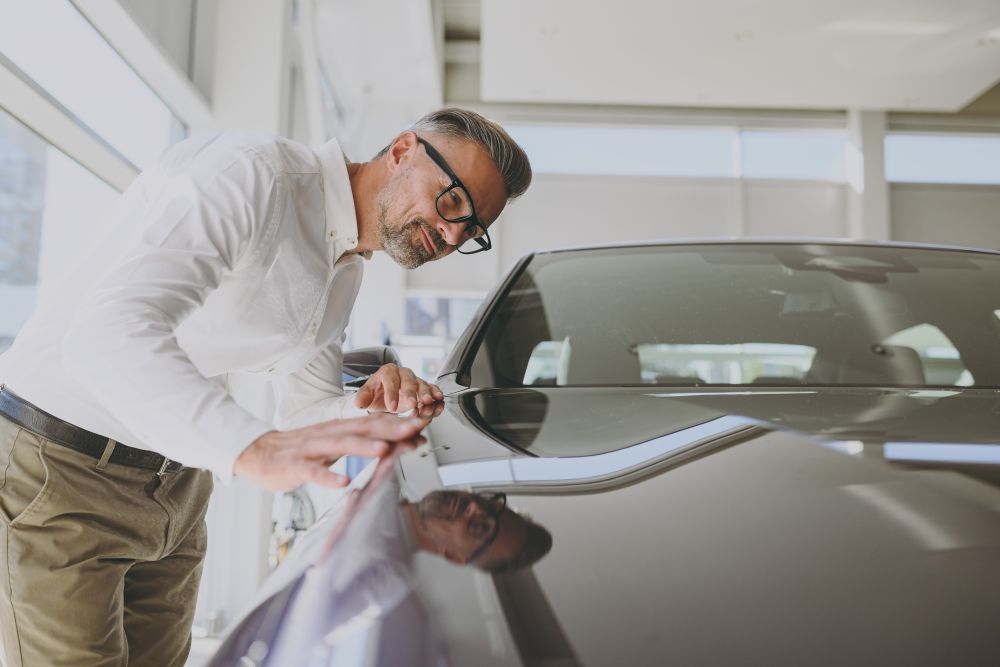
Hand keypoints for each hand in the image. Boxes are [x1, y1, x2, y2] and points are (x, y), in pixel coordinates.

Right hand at [233, 414, 426, 491]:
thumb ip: (363, 444)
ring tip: (384, 450)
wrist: (258, 453)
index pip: (374, 423)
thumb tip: (399, 444)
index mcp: (340, 429)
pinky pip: (313, 471)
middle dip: (390, 428)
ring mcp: (311, 449)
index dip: (399, 422)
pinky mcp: (295, 466)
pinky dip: (328, 477)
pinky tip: (343, 482)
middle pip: (362, 428)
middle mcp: (329, 435)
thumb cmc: (302, 450)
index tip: (424, 423)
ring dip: (363, 446)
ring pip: (340, 445)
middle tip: (415, 428)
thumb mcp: (335, 446)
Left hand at [353, 363, 443, 413]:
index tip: (391, 407)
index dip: (391, 393)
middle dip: (411, 393)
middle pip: (409, 381)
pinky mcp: (424, 389)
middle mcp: (403, 374)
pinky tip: (438, 404)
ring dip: (427, 395)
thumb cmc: (378, 393)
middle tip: (412, 404)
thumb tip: (359, 402)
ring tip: (428, 404)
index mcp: (388, 372)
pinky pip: (433, 391)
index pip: (390, 380)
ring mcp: (416, 381)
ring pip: (423, 385)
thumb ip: (362, 397)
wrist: (386, 396)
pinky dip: (436, 397)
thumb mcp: (367, 394)